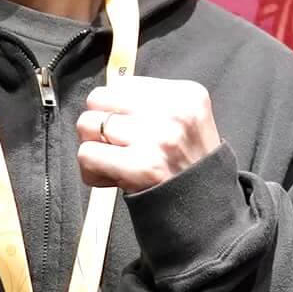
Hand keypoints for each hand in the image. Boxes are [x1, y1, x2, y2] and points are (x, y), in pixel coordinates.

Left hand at [76, 76, 221, 192]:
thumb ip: (149, 101)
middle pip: (98, 100)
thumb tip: (102, 97)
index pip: (120, 84)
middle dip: (100, 123)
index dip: (119, 109)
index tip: (133, 128)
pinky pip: (87, 154)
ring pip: (87, 125)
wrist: (205, 207)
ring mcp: (157, 138)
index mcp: (186, 95)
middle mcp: (173, 112)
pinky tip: (112, 177)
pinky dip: (92, 169)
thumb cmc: (187, 162)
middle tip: (119, 144)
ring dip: (94, 146)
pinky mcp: (141, 166)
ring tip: (116, 160)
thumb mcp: (185, 118)